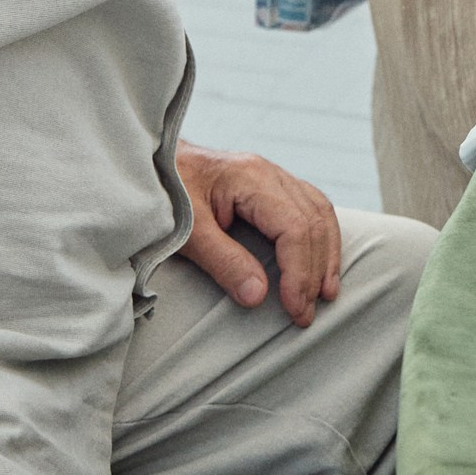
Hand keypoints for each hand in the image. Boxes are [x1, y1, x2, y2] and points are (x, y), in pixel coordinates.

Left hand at [174, 140, 342, 324]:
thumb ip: (223, 262)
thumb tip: (259, 297)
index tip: (294, 307)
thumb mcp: (186, 232)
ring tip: (326, 292)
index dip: (299, 272)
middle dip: (314, 272)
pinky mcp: (270, 184)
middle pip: (313, 221)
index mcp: (250, 178)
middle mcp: (269, 173)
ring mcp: (272, 175)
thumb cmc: (164, 194)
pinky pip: (310, 206)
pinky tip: (321, 260)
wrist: (149, 160)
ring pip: (319, 211)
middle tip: (306, 314)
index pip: (294, 227)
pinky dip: (321, 237)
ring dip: (326, 255)